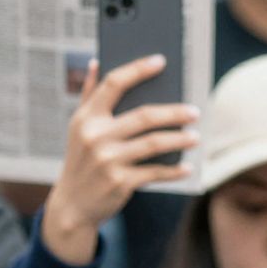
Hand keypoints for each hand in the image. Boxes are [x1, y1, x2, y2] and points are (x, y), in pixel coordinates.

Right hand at [39, 56, 198, 263]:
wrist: (71, 206)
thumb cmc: (80, 161)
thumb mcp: (77, 129)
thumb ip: (87, 95)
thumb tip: (96, 62)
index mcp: (86, 118)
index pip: (113, 84)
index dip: (138, 70)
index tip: (161, 61)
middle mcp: (95, 137)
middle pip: (143, 116)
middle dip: (174, 112)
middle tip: (194, 112)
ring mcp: (108, 161)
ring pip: (154, 143)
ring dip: (179, 139)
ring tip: (195, 137)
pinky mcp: (119, 183)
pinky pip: (154, 172)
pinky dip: (173, 171)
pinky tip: (187, 168)